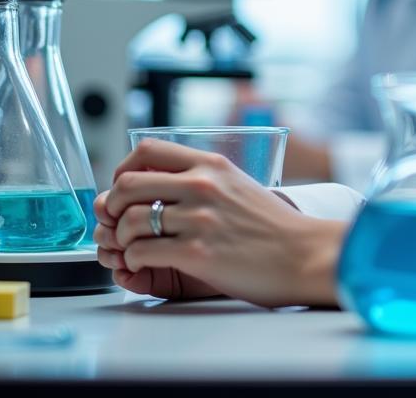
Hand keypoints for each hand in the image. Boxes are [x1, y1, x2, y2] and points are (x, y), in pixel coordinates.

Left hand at [96, 139, 346, 307]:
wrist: (303, 253)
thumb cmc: (270, 226)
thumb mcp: (235, 184)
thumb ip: (200, 178)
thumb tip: (156, 182)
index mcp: (211, 164)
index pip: (147, 150)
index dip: (122, 170)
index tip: (122, 188)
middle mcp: (202, 185)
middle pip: (128, 184)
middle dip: (112, 207)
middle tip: (115, 223)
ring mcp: (199, 218)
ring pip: (129, 221)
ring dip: (121, 240)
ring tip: (133, 248)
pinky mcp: (197, 252)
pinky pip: (141, 252)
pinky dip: (134, 261)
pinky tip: (146, 263)